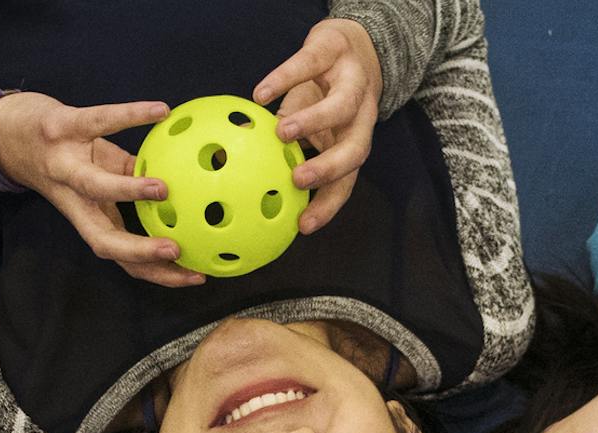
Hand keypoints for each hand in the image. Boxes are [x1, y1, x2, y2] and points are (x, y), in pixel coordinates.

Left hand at [0, 92, 204, 287]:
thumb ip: (133, 181)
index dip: (155, 272)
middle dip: (139, 251)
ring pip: (92, 185)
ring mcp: (62, 164)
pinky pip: (98, 121)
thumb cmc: (63, 155)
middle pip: (102, 239)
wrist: (7, 129)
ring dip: (127, 191)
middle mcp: (72, 199)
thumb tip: (183, 186)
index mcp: (86, 214)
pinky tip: (160, 111)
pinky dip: (130, 115)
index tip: (194, 276)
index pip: (121, 256)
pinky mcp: (59, 127)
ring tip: (162, 189)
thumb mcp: (99, 173)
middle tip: (176, 251)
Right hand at [254, 18, 382, 233]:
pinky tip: (260, 94)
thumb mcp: (309, 127)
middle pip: (357, 150)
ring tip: (281, 133)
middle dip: (329, 169)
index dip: (327, 206)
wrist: (349, 41)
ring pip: (342, 106)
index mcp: (352, 142)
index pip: (345, 182)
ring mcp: (351, 82)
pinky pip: (310, 65)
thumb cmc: (324, 95)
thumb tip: (237, 177)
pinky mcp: (333, 49)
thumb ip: (283, 151)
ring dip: (313, 121)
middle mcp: (360, 118)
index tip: (303, 225)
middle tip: (297, 180)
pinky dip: (284, 79)